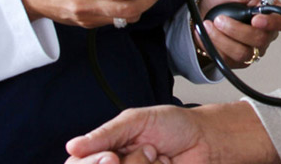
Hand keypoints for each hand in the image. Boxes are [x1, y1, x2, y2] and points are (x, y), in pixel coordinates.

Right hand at [64, 102, 280, 163]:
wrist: (207, 138)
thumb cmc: (175, 125)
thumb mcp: (136, 121)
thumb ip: (105, 134)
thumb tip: (73, 146)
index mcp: (106, 149)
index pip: (80, 163)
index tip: (110, 157)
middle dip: (125, 163)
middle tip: (137, 153)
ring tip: (157, 155)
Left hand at [196, 0, 280, 68]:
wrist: (204, 9)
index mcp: (272, 12)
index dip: (275, 23)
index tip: (256, 18)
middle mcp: (266, 33)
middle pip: (262, 40)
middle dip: (237, 30)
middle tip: (220, 18)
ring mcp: (253, 48)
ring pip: (244, 53)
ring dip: (223, 39)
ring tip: (211, 24)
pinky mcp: (237, 60)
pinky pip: (229, 60)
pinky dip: (214, 45)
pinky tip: (207, 33)